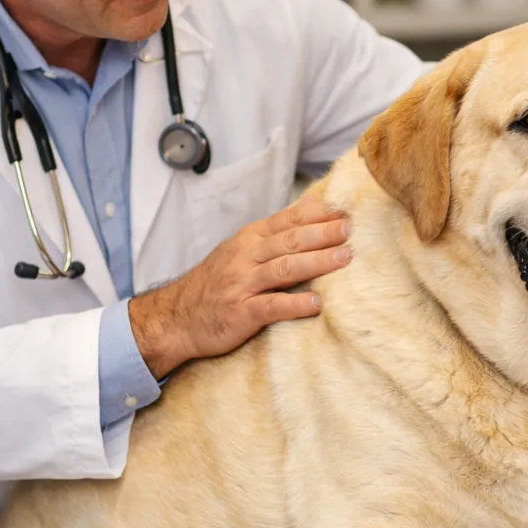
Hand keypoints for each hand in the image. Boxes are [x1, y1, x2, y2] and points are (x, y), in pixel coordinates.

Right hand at [129, 195, 351, 377]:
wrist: (176, 318)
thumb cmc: (218, 284)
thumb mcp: (241, 251)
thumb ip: (275, 235)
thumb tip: (314, 209)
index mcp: (249, 240)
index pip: (287, 221)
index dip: (317, 216)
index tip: (345, 211)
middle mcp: (245, 257)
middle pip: (289, 241)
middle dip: (322, 234)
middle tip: (351, 230)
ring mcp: (242, 285)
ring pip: (284, 269)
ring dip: (317, 262)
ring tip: (344, 258)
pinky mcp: (241, 313)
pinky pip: (271, 307)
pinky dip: (295, 304)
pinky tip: (317, 303)